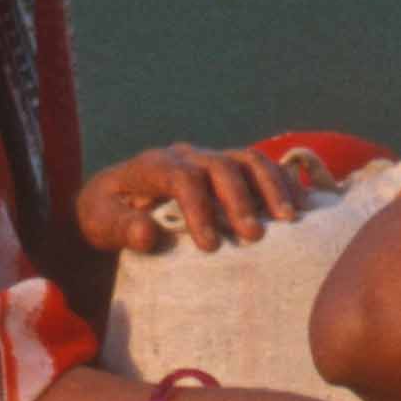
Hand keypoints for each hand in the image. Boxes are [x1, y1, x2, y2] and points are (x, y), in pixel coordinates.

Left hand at [80, 140, 327, 257]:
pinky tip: (300, 207)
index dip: (198, 209)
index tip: (210, 245)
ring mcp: (210, 158)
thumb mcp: (100, 223)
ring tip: (289, 219)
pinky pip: (260, 167)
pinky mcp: (228, 168)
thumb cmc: (107, 214)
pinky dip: (282, 182)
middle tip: (253, 236)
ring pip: (247, 160)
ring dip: (271, 187)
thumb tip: (146, 234)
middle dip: (239, 199)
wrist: (116, 198)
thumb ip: (120, 228)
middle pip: (220, 166)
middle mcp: (186, 155)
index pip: (181, 178)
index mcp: (153, 164)